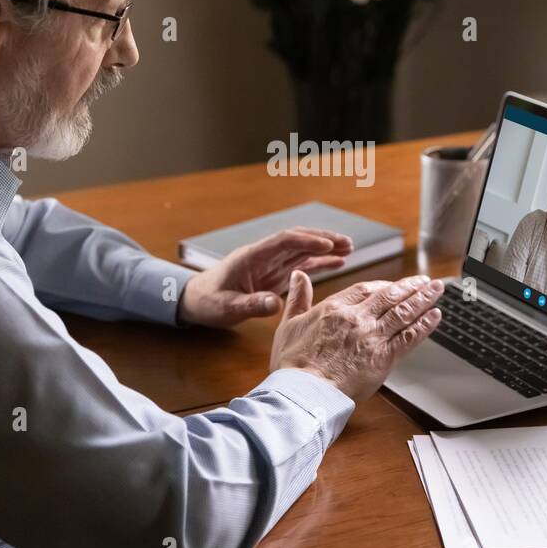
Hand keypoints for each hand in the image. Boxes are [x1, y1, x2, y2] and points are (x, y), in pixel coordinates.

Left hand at [176, 226, 353, 327]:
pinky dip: (319, 263)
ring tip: (350, 249)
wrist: (196, 301)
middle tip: (348, 244)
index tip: (327, 246)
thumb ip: (251, 305)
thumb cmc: (207, 302)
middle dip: (323, 240)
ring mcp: (271, 264)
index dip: (306, 241)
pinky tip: (338, 263)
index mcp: (251, 257)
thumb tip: (276, 304)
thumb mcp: (226, 307)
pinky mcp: (275, 274)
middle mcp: (264, 256)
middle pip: (298, 240)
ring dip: (325, 249)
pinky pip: (300, 264)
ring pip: (302, 250)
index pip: (283, 241)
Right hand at [269, 271, 443, 402]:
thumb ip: (297, 298)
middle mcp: (358, 318)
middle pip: (391, 296)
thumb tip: (298, 276)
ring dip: (424, 299)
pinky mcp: (384, 357)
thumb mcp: (289, 324)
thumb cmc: (293, 364)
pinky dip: (425, 325)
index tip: (393, 284)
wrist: (305, 392)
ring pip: (404, 312)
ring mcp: (373, 337)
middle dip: (411, 286)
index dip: (383, 284)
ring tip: (437, 289)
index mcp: (335, 308)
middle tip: (426, 280)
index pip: (366, 288)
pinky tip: (435, 316)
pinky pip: (409, 337)